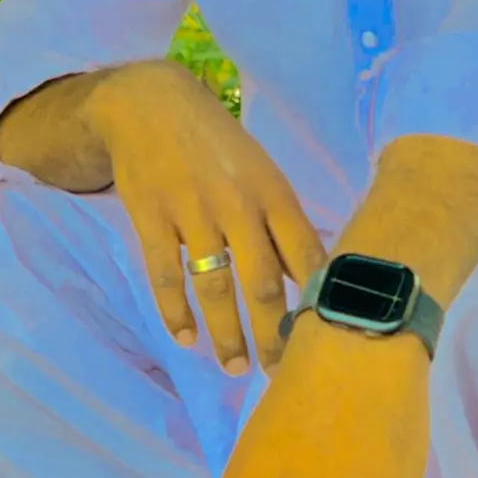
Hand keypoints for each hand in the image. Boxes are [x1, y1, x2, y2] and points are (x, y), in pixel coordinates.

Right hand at [90, 59, 326, 373]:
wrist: (149, 104)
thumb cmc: (218, 145)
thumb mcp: (260, 171)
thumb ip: (280, 223)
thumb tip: (310, 279)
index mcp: (272, 192)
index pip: (305, 254)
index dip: (317, 300)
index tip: (328, 339)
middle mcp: (236, 205)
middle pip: (261, 282)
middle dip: (273, 334)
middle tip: (282, 374)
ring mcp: (191, 213)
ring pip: (214, 287)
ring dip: (226, 333)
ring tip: (236, 366)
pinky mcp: (151, 218)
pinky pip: (165, 276)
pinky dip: (175, 312)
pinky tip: (186, 338)